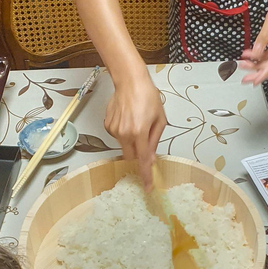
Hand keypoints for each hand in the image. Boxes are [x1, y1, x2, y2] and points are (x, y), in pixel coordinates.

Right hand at [104, 72, 165, 190]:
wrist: (130, 81)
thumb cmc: (147, 96)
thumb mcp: (160, 119)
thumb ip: (155, 140)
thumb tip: (151, 157)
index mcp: (139, 132)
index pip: (142, 161)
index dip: (145, 176)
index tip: (147, 187)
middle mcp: (124, 133)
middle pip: (130, 157)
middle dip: (138, 155)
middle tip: (144, 141)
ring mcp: (114, 130)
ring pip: (124, 146)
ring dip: (132, 140)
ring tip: (136, 121)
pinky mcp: (108, 126)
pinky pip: (118, 136)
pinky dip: (124, 132)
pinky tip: (128, 118)